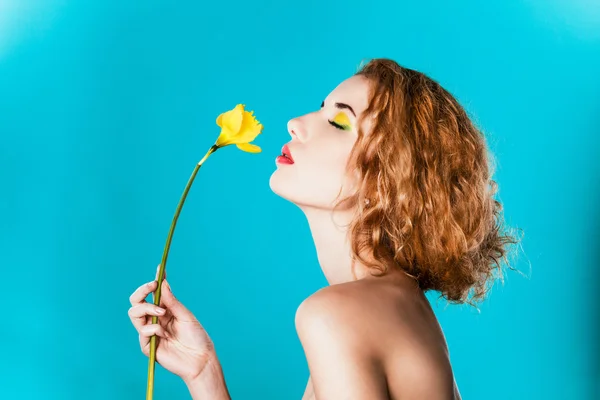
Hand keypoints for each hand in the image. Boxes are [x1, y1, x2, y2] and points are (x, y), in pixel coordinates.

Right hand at [128, 264, 216, 382]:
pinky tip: (165, 334)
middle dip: (141, 291)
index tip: (159, 269)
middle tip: (153, 287)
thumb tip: (163, 283)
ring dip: (147, 308)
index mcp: (165, 310)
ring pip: (134, 314)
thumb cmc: (197, 337)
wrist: (200, 359)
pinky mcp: (148, 346)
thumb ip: (172, 302)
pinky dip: (153, 329)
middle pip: (136, 302)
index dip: (153, 282)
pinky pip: (143, 332)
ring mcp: (150, 332)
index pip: (153, 294)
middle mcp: (155, 319)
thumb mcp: (186, 315)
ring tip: (162, 313)